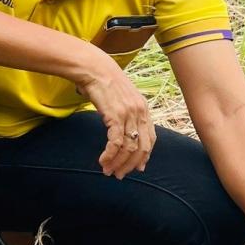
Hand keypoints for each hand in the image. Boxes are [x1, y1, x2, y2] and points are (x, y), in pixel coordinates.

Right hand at [80, 55, 155, 178]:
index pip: (151, 139)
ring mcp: (129, 114)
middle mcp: (140, 112)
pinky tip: (103, 161)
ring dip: (118, 163)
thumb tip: (125, 132)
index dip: (144, 156)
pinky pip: (116, 142)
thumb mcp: (122, 99)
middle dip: (131, 165)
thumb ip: (127, 113)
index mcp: (144, 109)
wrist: (93, 68)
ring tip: (108, 171)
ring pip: (129, 148)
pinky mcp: (115, 115)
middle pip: (142, 147)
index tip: (137, 168)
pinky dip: (109, 155)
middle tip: (120, 175)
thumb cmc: (104, 83)